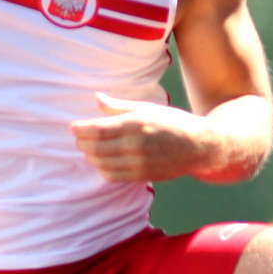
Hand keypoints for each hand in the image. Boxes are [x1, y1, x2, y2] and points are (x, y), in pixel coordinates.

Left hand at [69, 93, 212, 182]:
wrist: (198, 146)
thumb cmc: (172, 122)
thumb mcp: (147, 107)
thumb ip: (119, 106)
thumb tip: (97, 98)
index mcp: (135, 124)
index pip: (97, 130)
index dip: (80, 129)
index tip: (73, 127)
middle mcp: (135, 145)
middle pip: (95, 148)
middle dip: (82, 143)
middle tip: (79, 137)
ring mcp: (138, 163)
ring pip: (101, 163)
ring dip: (90, 157)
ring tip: (89, 149)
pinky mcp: (141, 176)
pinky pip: (112, 176)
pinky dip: (102, 169)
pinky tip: (102, 161)